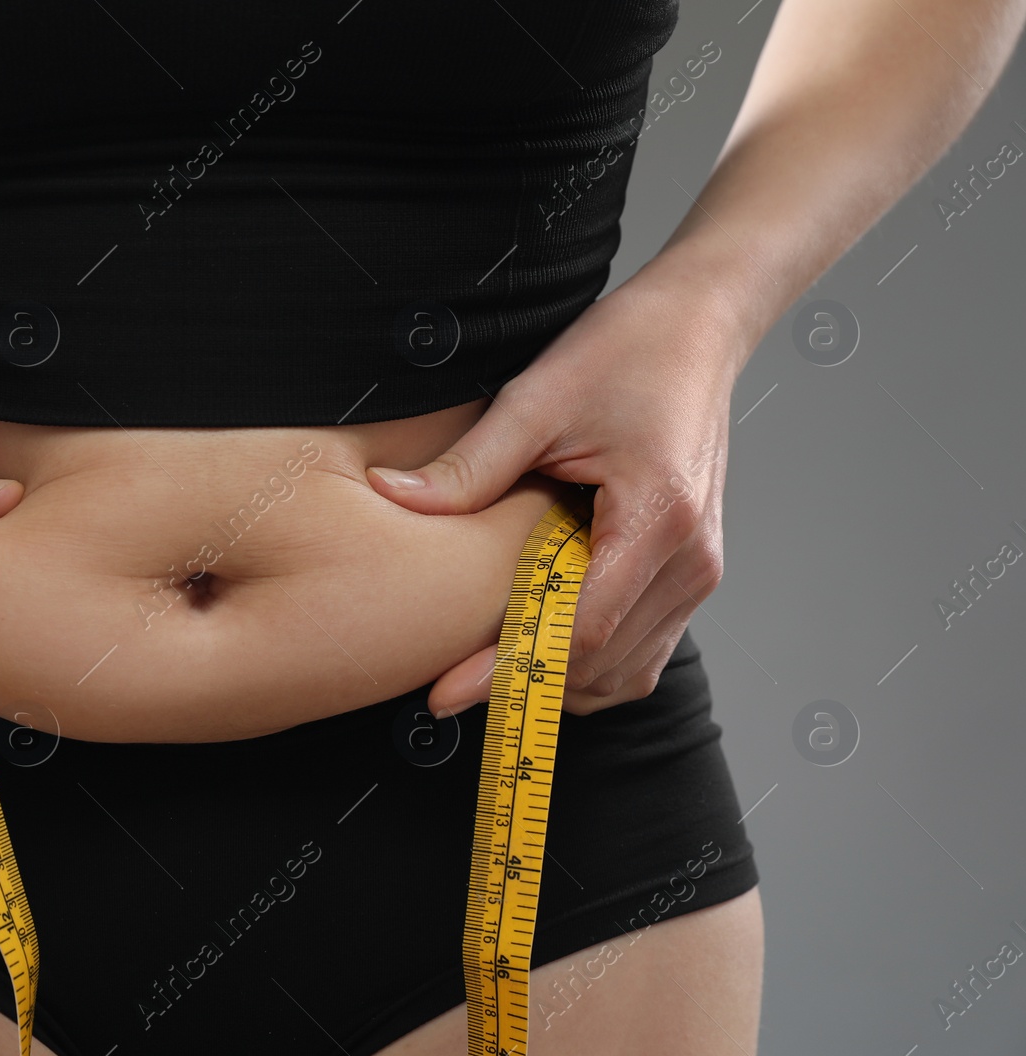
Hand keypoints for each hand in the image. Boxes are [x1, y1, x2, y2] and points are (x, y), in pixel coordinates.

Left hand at [367, 267, 745, 714]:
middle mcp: (691, 560)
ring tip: (486, 668)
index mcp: (657, 521)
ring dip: (558, 682)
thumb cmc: (626, 352)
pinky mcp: (692, 571)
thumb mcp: (535, 401)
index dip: (509, 669)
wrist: (697, 327)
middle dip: (524, 684)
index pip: (580, 630)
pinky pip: (642, 649)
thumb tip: (391, 496)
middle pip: (602, 666)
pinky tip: (537, 641)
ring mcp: (699, 571)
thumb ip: (468, 466)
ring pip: (626, 673)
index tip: (446, 693)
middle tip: (447, 685)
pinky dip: (589, 663)